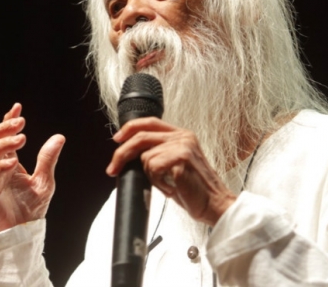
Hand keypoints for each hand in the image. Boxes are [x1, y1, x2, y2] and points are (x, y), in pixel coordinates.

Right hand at [0, 103, 64, 234]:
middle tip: (21, 121)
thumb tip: (59, 137)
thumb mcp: (45, 180)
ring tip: (22, 138)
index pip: (5, 135)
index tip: (18, 107)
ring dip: (5, 143)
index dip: (8, 120)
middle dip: (5, 127)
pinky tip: (13, 162)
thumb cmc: (31, 208)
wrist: (22, 233)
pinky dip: (0, 166)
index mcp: (7, 161)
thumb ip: (48, 159)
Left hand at [107, 117, 235, 226]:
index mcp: (182, 135)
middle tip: (113, 169)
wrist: (215, 204)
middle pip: (141, 137)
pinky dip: (158, 183)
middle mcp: (183, 137)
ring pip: (146, 158)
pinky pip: (153, 169)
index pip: (150, 122)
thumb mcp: (177, 163)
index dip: (130, 128)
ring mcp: (182, 147)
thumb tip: (132, 154)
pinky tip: (172, 188)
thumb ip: (160, 152)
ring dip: (151, 176)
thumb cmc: (195, 188)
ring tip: (167, 184)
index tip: (117, 140)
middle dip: (121, 154)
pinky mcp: (180, 160)